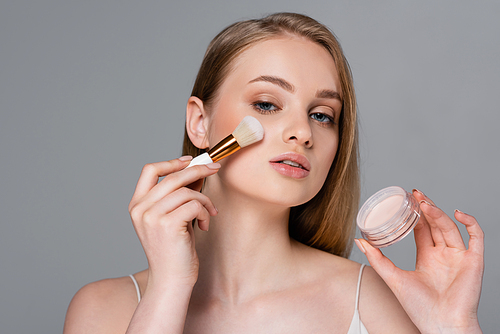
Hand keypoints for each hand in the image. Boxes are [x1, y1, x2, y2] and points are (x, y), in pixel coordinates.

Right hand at [128, 156, 219, 289]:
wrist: (171, 280)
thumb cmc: (174, 250)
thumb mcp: (173, 217)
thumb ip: (179, 195)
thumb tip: (196, 170)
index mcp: (137, 205)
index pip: (150, 170)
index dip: (171, 162)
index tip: (190, 160)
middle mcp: (140, 209)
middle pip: (173, 177)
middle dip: (198, 170)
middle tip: (215, 169)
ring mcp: (152, 216)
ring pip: (187, 191)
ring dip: (205, 200)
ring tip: (210, 214)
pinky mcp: (167, 224)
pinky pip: (195, 205)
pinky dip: (206, 212)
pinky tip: (205, 225)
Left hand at [356, 189, 483, 333]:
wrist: (440, 325)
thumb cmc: (419, 307)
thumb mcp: (394, 278)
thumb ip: (377, 259)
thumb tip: (359, 240)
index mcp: (427, 257)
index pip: (422, 229)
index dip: (416, 214)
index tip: (407, 199)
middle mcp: (443, 255)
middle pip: (436, 224)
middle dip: (426, 208)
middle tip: (415, 193)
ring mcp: (459, 257)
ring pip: (450, 227)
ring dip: (439, 213)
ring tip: (424, 203)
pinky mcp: (474, 261)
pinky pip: (477, 237)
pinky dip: (470, 223)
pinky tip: (457, 213)